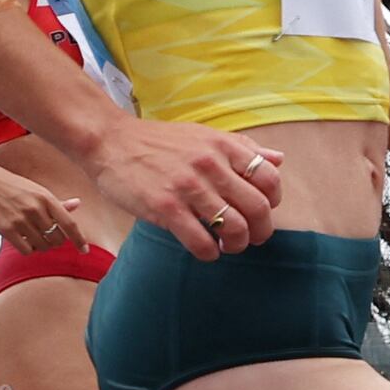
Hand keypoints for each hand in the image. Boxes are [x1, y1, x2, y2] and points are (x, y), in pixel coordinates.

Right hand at [0, 163, 82, 253]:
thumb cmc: (9, 185)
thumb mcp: (35, 189)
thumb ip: (56, 202)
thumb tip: (77, 204)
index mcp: (45, 197)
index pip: (69, 224)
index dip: (79, 240)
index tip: (84, 250)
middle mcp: (35, 209)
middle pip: (57, 239)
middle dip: (54, 242)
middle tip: (46, 236)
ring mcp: (21, 220)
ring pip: (42, 246)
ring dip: (40, 246)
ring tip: (32, 236)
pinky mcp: (6, 229)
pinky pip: (26, 250)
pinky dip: (28, 249)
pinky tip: (23, 240)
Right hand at [83, 117, 282, 259]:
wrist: (110, 141)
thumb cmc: (158, 142)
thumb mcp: (204, 136)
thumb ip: (243, 148)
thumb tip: (279, 159)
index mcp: (222, 146)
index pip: (270, 178)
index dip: (273, 202)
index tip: (260, 211)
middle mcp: (210, 165)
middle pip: (258, 209)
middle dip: (261, 232)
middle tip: (250, 239)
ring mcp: (188, 187)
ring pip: (234, 229)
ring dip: (236, 245)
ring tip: (225, 246)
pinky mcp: (165, 208)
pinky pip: (201, 242)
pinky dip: (210, 253)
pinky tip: (204, 249)